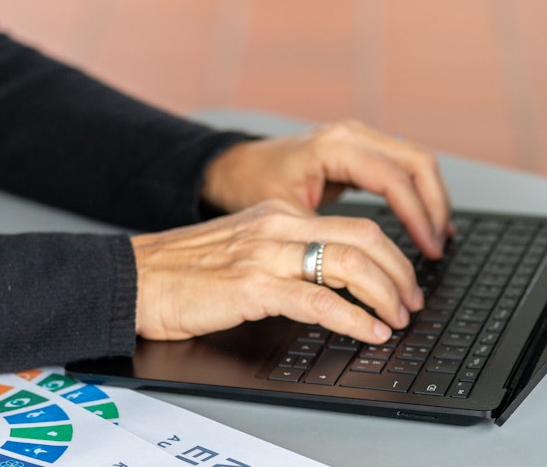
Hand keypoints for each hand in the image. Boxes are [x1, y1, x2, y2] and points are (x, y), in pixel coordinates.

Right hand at [131, 199, 423, 343]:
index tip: (402, 281)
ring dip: (384, 294)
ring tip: (397, 318)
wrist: (134, 277)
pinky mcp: (251, 286)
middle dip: (400, 273)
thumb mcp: (243, 248)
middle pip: (363, 238)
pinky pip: (318, 301)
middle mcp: (277, 227)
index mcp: (279, 215)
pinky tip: (369, 332)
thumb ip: (286, 255)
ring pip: (348, 265)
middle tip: (411, 301)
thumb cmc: (184, 271)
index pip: (354, 226)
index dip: (390, 256)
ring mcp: (265, 254)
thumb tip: (333, 281)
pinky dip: (353, 319)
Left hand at [201, 120, 452, 258]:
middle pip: (417, 162)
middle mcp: (351, 134)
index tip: (428, 248)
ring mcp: (357, 138)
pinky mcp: (359, 149)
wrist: (235, 166)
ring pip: (416, 161)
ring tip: (438, 238)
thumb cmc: (251, 184)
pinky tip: (424, 221)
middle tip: (437, 247)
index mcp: (335, 146)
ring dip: (431, 199)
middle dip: (434, 206)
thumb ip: (323, 236)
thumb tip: (357, 269)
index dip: (417, 216)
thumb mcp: (284, 214)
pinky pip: (402, 165)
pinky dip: (417, 192)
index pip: (394, 178)